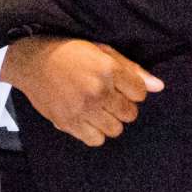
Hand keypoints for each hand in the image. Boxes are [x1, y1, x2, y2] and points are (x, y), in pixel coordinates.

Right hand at [0, 37, 161, 146]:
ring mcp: (83, 109)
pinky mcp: (68, 123)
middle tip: (108, 97)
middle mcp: (98, 91)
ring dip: (110, 120)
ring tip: (98, 108)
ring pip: (115, 130)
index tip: (121, 86)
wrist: (33, 61)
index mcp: (108, 70)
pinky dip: (95, 132)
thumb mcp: (102, 51)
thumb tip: (159, 87)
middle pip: (129, 114)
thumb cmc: (70, 53)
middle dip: (122, 106)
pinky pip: (95, 140)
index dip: (132, 90)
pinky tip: (88, 119)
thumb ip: (132, 69)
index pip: (140, 94)